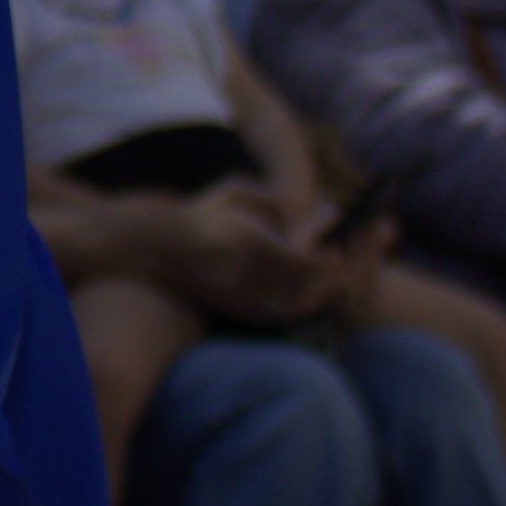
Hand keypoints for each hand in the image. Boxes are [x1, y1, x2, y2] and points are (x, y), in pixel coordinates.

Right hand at [154, 179, 347, 323]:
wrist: (160, 247)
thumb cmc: (200, 213)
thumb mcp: (234, 191)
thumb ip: (270, 202)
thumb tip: (296, 216)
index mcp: (249, 241)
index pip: (302, 260)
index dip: (328, 260)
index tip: (339, 250)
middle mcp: (249, 274)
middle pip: (306, 287)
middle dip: (332, 278)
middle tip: (345, 266)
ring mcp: (243, 296)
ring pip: (297, 305)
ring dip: (320, 294)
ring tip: (332, 279)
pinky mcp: (239, 309)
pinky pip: (281, 313)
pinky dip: (301, 305)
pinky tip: (308, 292)